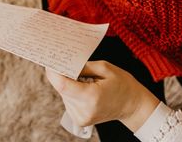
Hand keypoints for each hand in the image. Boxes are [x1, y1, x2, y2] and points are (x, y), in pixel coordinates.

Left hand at [45, 61, 159, 131]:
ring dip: (69, 84)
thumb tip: (63, 64)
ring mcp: (81, 118)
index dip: (53, 73)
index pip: (63, 85)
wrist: (132, 104)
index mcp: (91, 97)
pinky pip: (68, 101)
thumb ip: (82, 66)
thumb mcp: (105, 67)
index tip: (50, 62)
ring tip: (87, 79)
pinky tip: (85, 88)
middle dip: (64, 75)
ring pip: (64, 95)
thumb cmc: (122, 83)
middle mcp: (83, 111)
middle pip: (62, 89)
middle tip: (72, 64)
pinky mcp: (79, 120)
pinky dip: (73, 92)